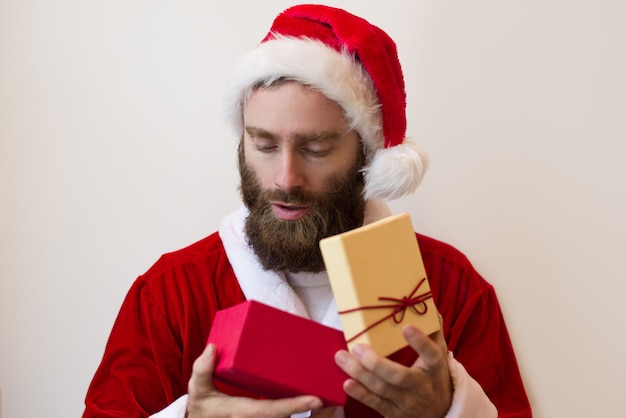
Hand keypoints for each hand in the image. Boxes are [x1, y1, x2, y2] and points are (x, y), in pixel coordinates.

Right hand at [186, 343, 323, 417]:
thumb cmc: (203, 410)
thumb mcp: (198, 391)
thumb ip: (202, 370)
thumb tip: (212, 347)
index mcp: (242, 413)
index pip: (272, 411)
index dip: (294, 406)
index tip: (315, 398)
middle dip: (313, 414)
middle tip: (334, 399)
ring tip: (334, 404)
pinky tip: (320, 409)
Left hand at [334, 315, 451, 417]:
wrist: (439, 410)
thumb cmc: (432, 374)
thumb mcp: (438, 352)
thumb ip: (433, 328)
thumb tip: (426, 300)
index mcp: (434, 368)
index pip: (431, 355)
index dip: (420, 343)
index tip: (406, 327)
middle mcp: (421, 387)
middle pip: (400, 377)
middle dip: (377, 364)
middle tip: (358, 347)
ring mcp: (407, 402)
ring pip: (382, 389)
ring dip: (360, 374)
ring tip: (342, 357)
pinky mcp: (393, 412)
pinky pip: (376, 404)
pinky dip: (360, 394)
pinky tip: (347, 382)